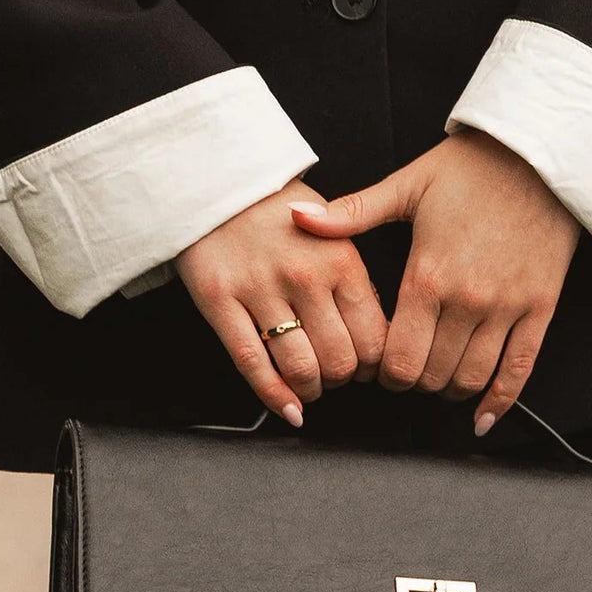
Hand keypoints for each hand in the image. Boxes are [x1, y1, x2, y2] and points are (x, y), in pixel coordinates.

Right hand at [176, 178, 386, 426]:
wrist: (216, 182)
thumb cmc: (279, 211)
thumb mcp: (333, 231)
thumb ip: (354, 279)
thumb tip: (374, 333)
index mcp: (341, 259)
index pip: (373, 338)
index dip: (373, 365)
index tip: (365, 368)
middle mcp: (304, 277)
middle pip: (339, 360)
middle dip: (342, 380)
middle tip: (335, 377)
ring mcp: (260, 291)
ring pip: (299, 368)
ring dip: (310, 390)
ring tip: (310, 386)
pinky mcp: (221, 301)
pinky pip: (252, 364)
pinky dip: (274, 396)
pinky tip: (289, 410)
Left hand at [290, 128, 579, 434]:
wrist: (540, 153)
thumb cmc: (472, 167)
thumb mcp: (406, 185)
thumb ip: (351, 213)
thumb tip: (297, 216)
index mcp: (427, 277)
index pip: (398, 359)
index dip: (385, 375)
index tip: (383, 368)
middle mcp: (467, 301)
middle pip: (431, 377)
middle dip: (415, 383)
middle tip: (410, 373)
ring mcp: (506, 308)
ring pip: (471, 379)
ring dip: (449, 391)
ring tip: (439, 382)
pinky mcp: (540, 308)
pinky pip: (520, 369)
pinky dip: (500, 401)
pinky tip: (482, 416)